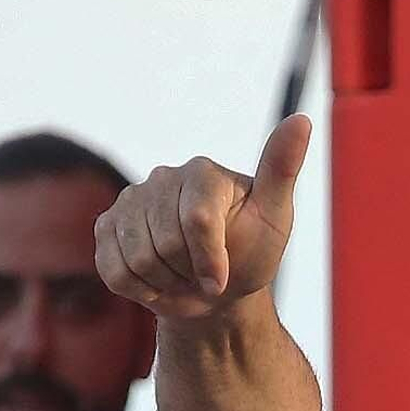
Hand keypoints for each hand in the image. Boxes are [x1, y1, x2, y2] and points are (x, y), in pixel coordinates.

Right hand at [93, 113, 311, 321]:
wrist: (217, 290)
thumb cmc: (251, 251)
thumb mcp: (274, 216)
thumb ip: (281, 169)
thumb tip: (301, 120)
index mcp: (202, 173)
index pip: (198, 220)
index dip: (210, 261)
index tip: (224, 281)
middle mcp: (162, 179)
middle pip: (164, 243)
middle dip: (189, 273)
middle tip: (205, 274)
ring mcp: (131, 201)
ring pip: (136, 258)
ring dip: (166, 283)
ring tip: (183, 274)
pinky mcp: (107, 226)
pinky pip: (114, 269)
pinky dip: (140, 290)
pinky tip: (158, 279)